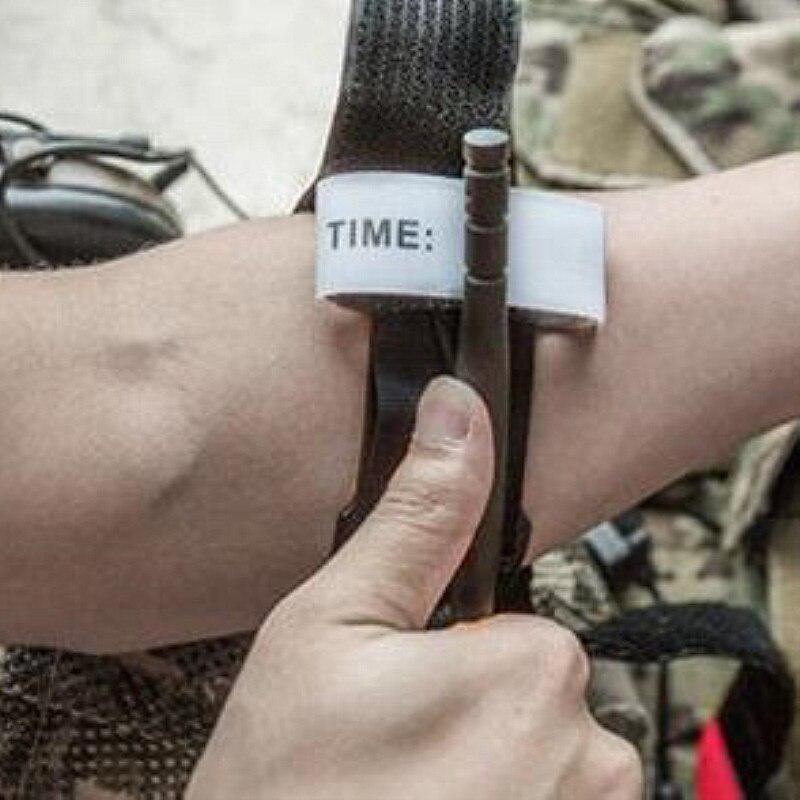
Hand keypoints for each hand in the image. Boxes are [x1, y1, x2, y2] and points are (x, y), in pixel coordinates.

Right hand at [187, 377, 642, 799]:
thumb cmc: (284, 783)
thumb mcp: (331, 625)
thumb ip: (415, 514)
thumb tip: (457, 408)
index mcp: (532, 672)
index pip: (523, 620)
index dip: (452, 646)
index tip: (400, 685)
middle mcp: (591, 757)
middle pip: (534, 685)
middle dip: (467, 703)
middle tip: (388, 744)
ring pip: (542, 750)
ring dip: (482, 762)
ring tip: (400, 789)